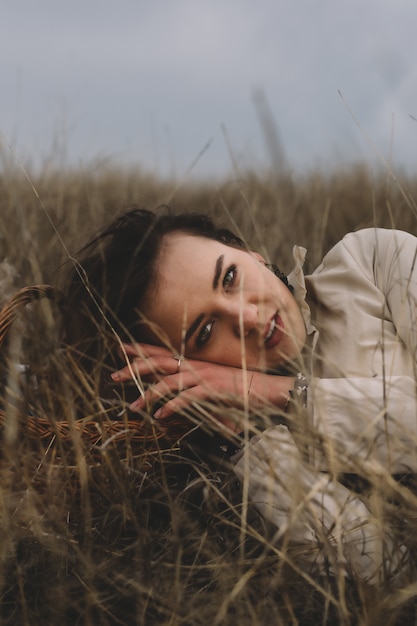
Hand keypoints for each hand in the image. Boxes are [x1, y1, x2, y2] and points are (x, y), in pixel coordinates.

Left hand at [111, 343, 294, 432]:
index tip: (120, 348)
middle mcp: (196, 366)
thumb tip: (173, 398)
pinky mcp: (213, 390)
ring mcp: (204, 377)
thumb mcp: (212, 386)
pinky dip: (173, 407)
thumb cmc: (239, 389)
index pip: (163, 352)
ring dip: (150, 395)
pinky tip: (162, 416)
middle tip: (114, 375)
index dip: (141, 349)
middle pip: (160, 363)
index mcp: (194, 363)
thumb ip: (193, 389)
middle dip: (135, 368)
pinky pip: (188, 398)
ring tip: (135, 407)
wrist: (266, 389)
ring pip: (170, 382)